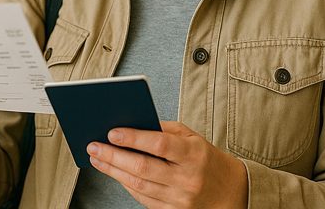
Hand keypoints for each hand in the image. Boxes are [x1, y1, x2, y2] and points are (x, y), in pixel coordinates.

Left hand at [86, 120, 247, 208]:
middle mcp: (187, 179)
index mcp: (194, 154)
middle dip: (114, 156)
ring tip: (97, 158)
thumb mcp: (192, 137)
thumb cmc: (205, 158)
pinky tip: (114, 173)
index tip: (111, 132)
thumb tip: (130, 124)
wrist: (230, 192)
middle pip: (143, 168)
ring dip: (113, 171)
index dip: (134, 138)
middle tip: (93, 146)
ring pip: (139, 185)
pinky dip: (126, 184)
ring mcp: (180, 200)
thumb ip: (163, 130)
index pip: (160, 145)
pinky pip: (143, 199)